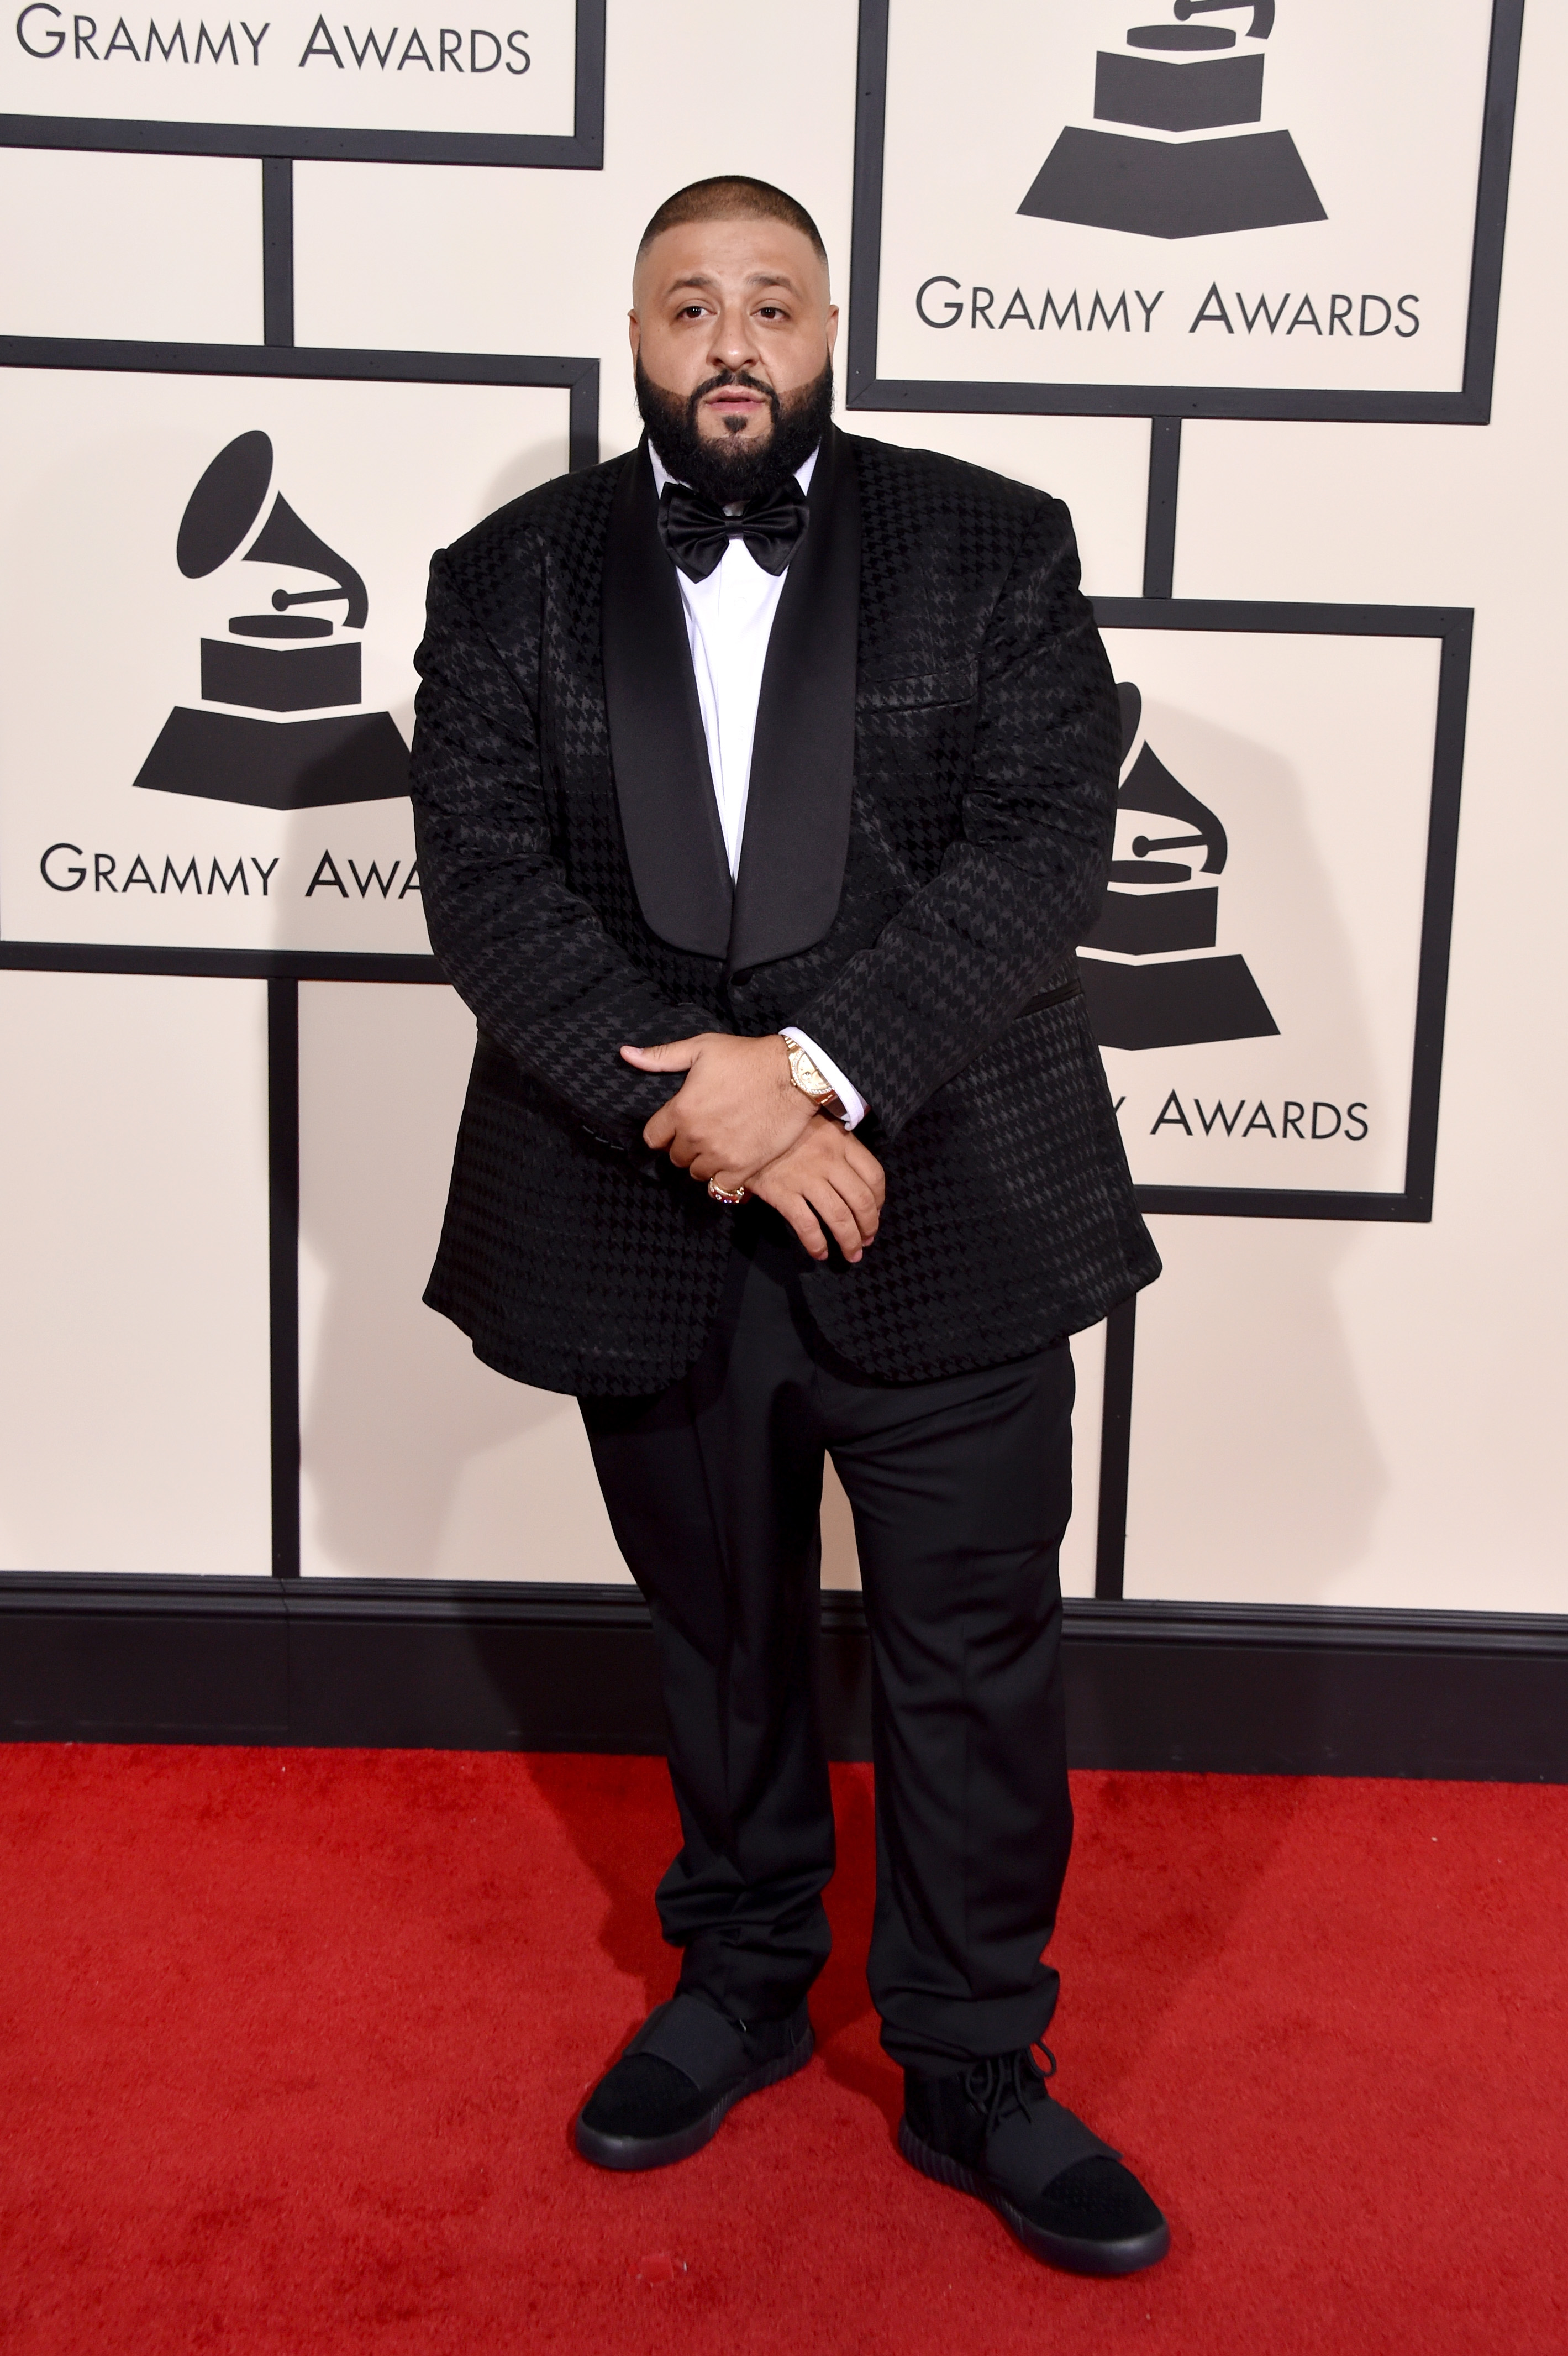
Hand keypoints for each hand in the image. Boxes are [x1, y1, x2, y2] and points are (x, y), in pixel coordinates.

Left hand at [621, 1032, 815, 1178]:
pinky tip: (730, 1164)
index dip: (662, 1132)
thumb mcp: (701, 1048)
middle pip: (675, 1157)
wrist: (794, 1075)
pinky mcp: (743, 1167)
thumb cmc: (747, 1058)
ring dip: (703, 1163)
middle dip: (684, 1146)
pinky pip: (721, 1188)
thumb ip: (661, 1057)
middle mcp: (696, 1137)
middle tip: (702, 1132)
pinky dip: (723, 1179)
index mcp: (681, 1110)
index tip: (674, 1126)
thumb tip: (625, 1054)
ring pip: (696, 1173)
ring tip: (717, 1147)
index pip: (652, 1137)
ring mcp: (720, 1155)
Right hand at [732, 1120, 885, 1264]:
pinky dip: (817, 1244)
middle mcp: (828, 1160)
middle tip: (867, 1241)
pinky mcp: (782, 1192)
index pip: (874, 1175)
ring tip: (852, 1254)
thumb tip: (859, 1182)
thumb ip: (840, 1147)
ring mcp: (805, 1177)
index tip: (876, 1213)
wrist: (744, 1128)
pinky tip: (821, 1253)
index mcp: (841, 1141)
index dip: (880, 1200)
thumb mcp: (819, 1126)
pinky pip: (807, 1225)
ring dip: (850, 1241)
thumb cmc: (786, 1130)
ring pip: (839, 1217)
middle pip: (861, 1201)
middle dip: (868, 1227)